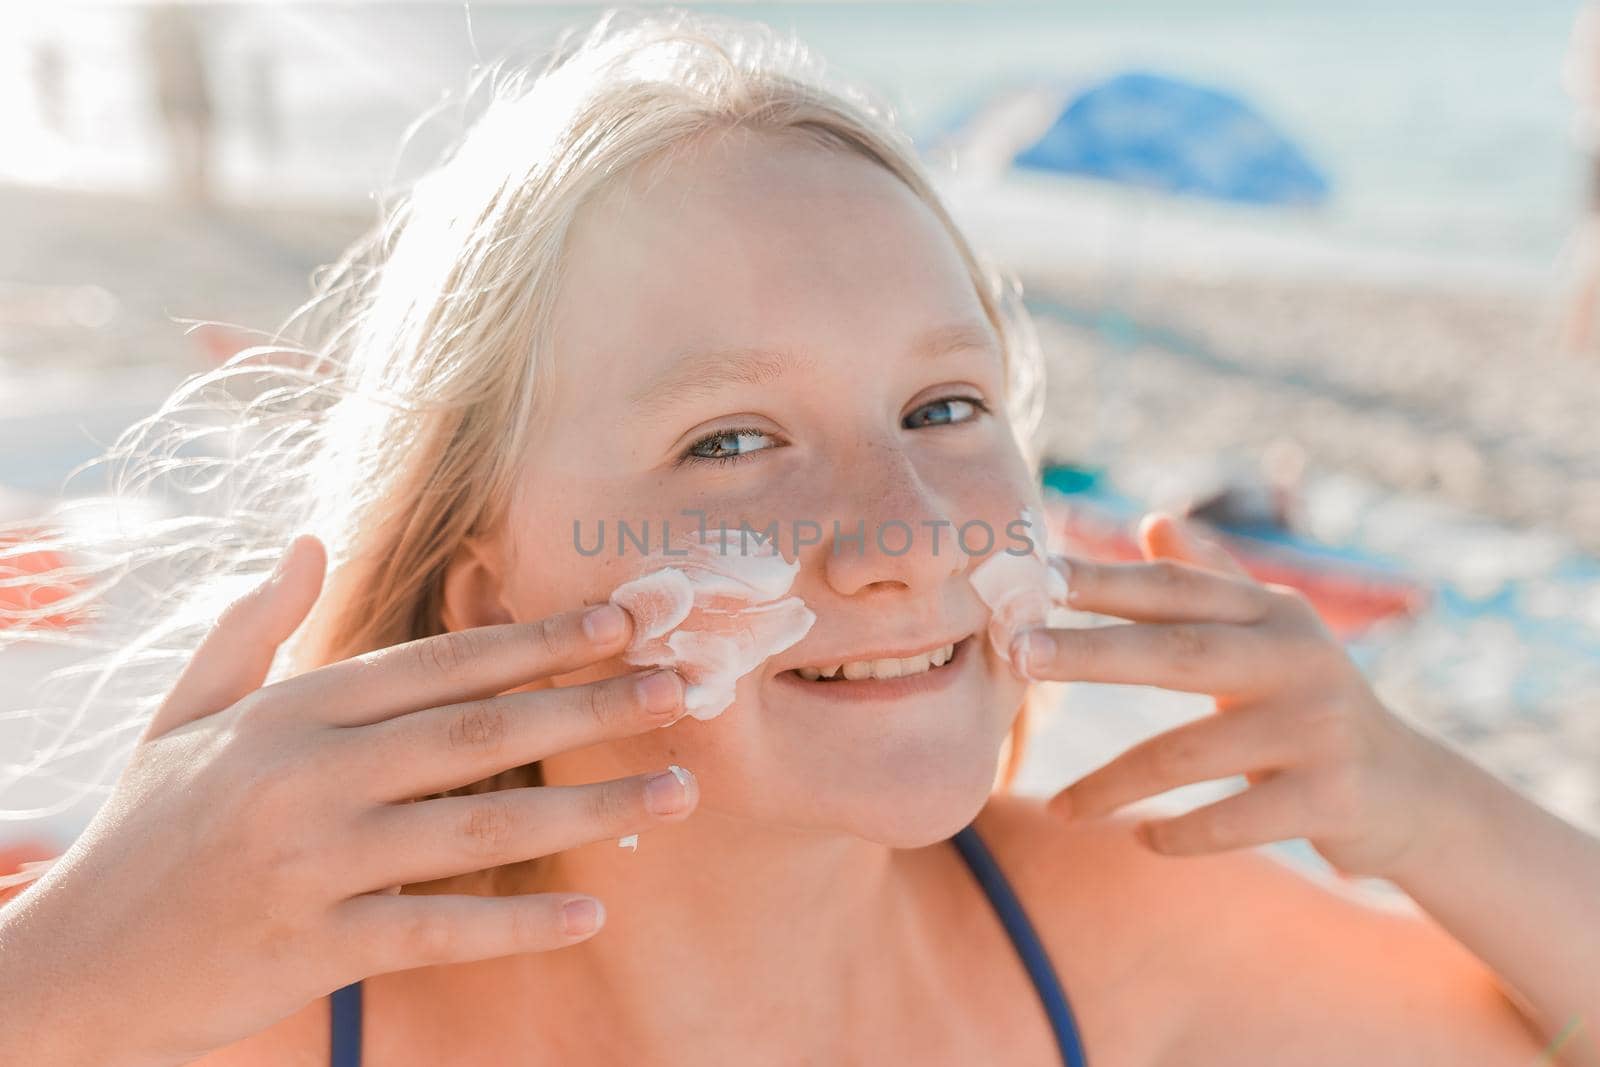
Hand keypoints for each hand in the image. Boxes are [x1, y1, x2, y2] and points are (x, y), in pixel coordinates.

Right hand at [0, 533, 696, 1066]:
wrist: (72, 966)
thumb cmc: (143, 835)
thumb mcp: (183, 716)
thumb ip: (252, 627)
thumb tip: (308, 542)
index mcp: (288, 711)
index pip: (439, 663)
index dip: (537, 639)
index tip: (622, 621)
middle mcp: (306, 774)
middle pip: (479, 730)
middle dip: (591, 705)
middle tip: (683, 690)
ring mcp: (312, 861)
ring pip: (478, 824)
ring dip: (590, 805)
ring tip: (678, 790)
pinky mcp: (316, 945)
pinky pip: (439, 927)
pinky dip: (518, 920)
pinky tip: (592, 908)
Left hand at [1021, 512, 1450, 880]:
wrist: (1413, 794)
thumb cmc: (1313, 704)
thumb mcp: (1275, 635)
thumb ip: (1212, 580)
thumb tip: (1153, 519)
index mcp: (1276, 613)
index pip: (1177, 589)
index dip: (1106, 579)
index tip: (1037, 576)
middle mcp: (1299, 659)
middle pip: (1176, 652)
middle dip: (1091, 653)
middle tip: (1020, 653)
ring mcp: (1318, 729)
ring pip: (1187, 753)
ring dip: (1113, 783)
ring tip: (1058, 806)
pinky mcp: (1330, 797)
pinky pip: (1231, 819)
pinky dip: (1180, 834)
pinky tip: (1139, 839)